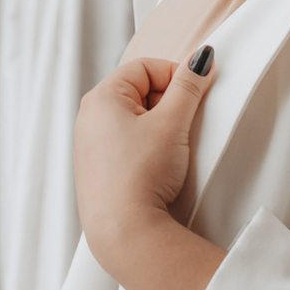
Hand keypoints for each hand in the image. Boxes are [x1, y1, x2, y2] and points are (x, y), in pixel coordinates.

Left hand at [74, 47, 213, 267]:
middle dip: (167, 103)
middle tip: (182, 125)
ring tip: (170, 149)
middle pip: (140, 90)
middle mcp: (89, 117)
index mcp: (101, 97)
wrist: (124, 231)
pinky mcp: (97, 168)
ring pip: (134, 117)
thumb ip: (189, 85)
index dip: (176, 77)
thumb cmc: (141, 175)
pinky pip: (126, 142)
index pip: (147, 67)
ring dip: (158, 125)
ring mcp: (90, 144)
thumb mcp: (173, 122)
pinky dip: (146, 146)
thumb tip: (200, 58)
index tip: (194, 95)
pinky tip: (157, 165)